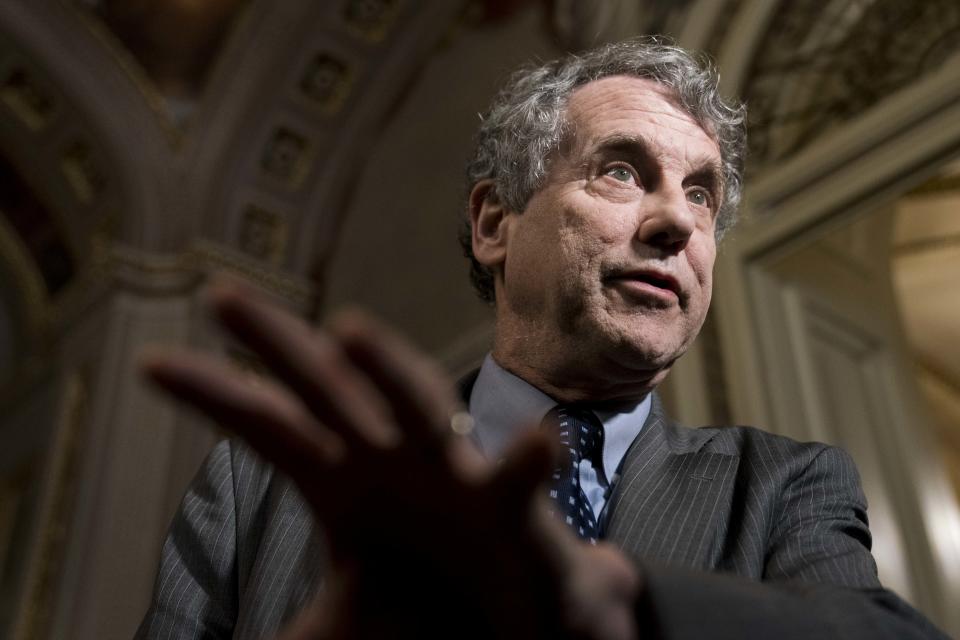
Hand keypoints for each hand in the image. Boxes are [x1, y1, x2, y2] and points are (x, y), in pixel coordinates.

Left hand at [141, 278, 638, 638]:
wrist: (515, 620)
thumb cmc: (432, 599)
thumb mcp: (350, 613)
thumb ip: (304, 626)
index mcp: (346, 480)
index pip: (270, 425)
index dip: (213, 393)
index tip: (149, 363)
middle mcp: (391, 459)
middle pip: (326, 388)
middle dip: (276, 340)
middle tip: (217, 295)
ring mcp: (450, 474)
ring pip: (415, 405)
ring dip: (387, 369)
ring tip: (350, 333)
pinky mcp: (506, 509)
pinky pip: (516, 484)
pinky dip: (525, 463)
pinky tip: (537, 444)